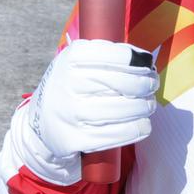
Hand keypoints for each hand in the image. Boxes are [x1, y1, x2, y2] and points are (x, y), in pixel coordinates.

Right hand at [27, 39, 157, 159]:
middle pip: (124, 83)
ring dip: (144, 108)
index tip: (148, 66)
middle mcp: (69, 82)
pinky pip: (116, 135)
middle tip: (152, 86)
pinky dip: (136, 130)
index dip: (139, 62)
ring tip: (148, 105)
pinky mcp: (74, 139)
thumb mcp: (78, 62)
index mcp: (72, 57)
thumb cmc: (71, 87)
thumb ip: (106, 54)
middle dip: (146, 85)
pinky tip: (143, 125)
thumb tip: (144, 60)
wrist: (41, 124)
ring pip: (123, 110)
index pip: (119, 56)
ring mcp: (70, 113)